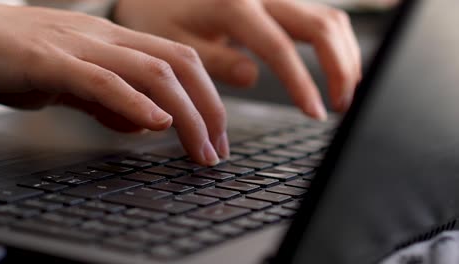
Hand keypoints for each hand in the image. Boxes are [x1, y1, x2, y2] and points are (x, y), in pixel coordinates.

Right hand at [0, 4, 226, 165]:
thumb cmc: (21, 59)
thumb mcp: (78, 85)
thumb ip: (112, 102)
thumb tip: (144, 123)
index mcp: (118, 42)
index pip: (181, 63)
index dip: (208, 100)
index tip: (217, 138)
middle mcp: (108, 39)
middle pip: (180, 65)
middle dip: (209, 111)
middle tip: (216, 152)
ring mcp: (81, 46)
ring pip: (152, 72)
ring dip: (185, 115)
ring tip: (199, 149)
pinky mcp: (50, 61)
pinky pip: (101, 80)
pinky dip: (134, 102)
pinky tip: (155, 124)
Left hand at [115, 0, 361, 118]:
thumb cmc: (162, 14)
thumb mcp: (177, 43)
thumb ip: (215, 60)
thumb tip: (252, 77)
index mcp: (234, 6)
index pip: (280, 48)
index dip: (303, 83)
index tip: (314, 112)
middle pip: (320, 26)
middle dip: (339, 68)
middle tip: (342, 105)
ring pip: (328, 19)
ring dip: (345, 55)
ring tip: (345, 91)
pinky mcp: (280, 2)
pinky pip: (320, 18)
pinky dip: (336, 44)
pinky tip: (336, 66)